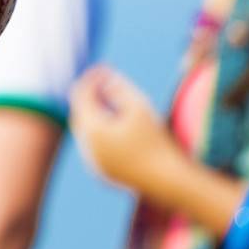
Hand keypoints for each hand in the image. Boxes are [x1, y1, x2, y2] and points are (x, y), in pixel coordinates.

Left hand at [69, 65, 181, 194]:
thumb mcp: (140, 107)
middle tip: (104, 82)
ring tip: (110, 101)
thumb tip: (104, 81)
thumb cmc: (156, 140)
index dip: (91, 79)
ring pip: (86, 132)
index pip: (81, 95)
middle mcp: (87, 147)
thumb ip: (119, 89)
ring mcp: (93, 162)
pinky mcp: (102, 174)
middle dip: (89, 96)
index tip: (104, 68)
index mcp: (92, 130)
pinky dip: (100, 134)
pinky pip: (94, 148)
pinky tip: (115, 126)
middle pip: (80, 113)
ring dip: (94, 115)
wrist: (169, 180)